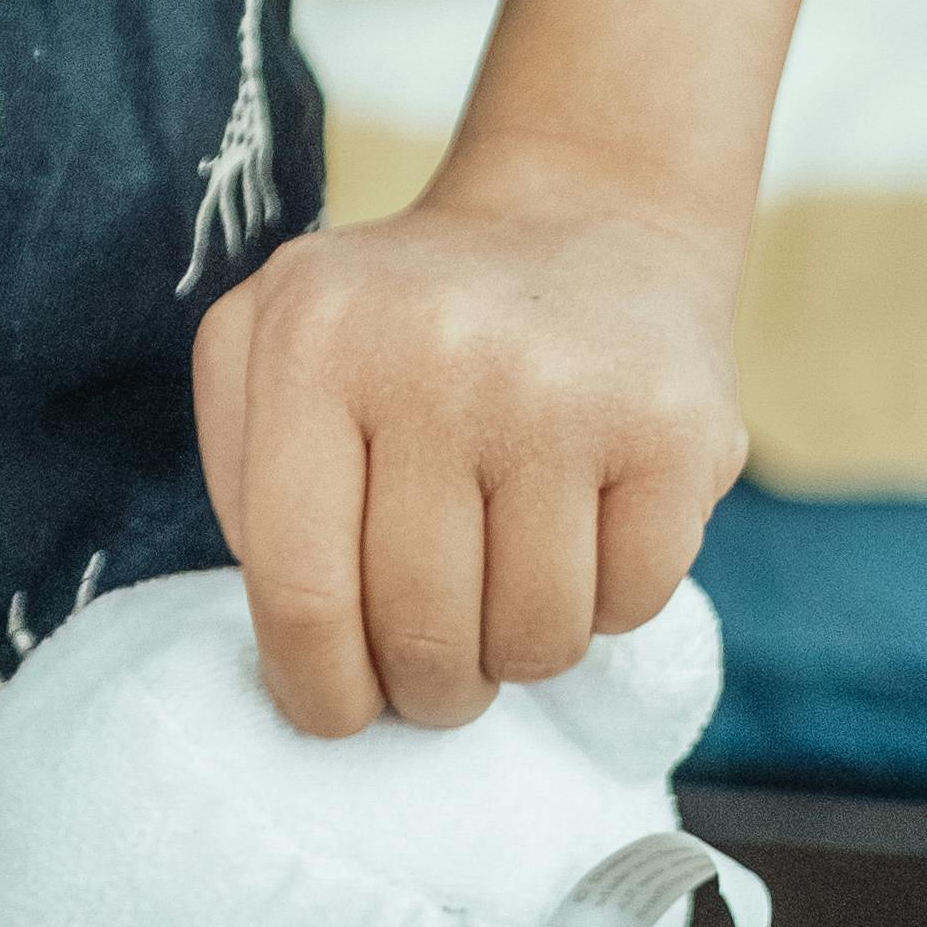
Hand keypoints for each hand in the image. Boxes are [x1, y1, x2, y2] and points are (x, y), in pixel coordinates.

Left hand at [190, 140, 746, 736]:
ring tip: (503, 578)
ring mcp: (565, 391)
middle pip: (421, 631)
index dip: (317, 688)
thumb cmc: (405, 322)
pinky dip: (603, 603)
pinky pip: (629, 607)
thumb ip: (248, 483)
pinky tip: (583, 526)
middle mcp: (436, 357)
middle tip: (434, 660)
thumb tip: (291, 647)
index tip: (337, 711)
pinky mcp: (677, 429)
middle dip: (425, 686)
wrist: (584, 214)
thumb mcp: (275, 348)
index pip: (299, 587)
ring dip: (515, 649)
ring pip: (533, 640)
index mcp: (312, 340)